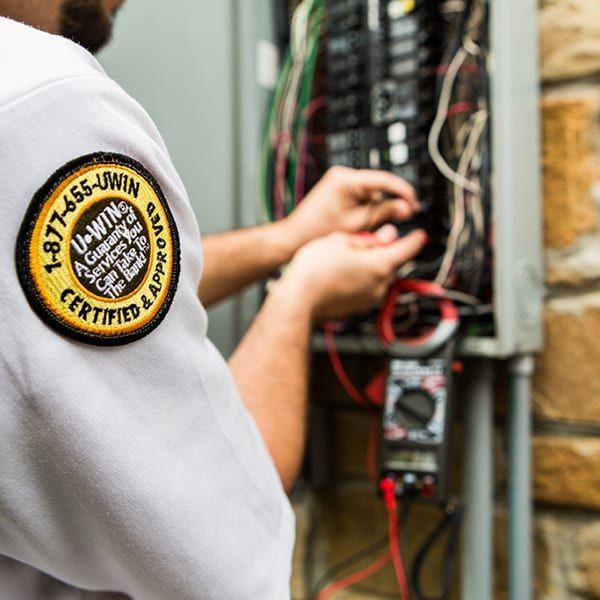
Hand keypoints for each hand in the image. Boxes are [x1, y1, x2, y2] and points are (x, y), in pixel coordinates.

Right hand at [278, 225, 426, 321]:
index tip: (420, 234)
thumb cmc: (315, 268)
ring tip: (351, 256)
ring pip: (382, 275)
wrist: (298, 300)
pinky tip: (346, 272)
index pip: (409, 249)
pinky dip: (365, 278)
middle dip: (389, 250)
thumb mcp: (342, 240)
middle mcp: (380, 284)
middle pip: (394, 263)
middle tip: (373, 239)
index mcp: (380, 264)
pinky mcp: (360, 307)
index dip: (415, 239)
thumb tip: (388, 236)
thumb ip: (370, 238)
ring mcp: (371, 298)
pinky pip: (370, 287)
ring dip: (375, 265)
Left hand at [282, 166, 420, 249]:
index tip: (414, 204)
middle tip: (402, 217)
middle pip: (379, 185)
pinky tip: (362, 222)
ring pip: (371, 192)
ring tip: (372, 225)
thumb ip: (383, 213)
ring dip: (377, 207)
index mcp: (346, 180)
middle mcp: (342, 175)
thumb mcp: (357, 224)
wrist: (295, 236)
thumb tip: (406, 207)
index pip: (384, 179)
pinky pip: (361, 195)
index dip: (403, 192)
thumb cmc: (319, 231)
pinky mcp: (338, 188)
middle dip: (391, 201)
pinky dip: (367, 208)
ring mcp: (339, 180)